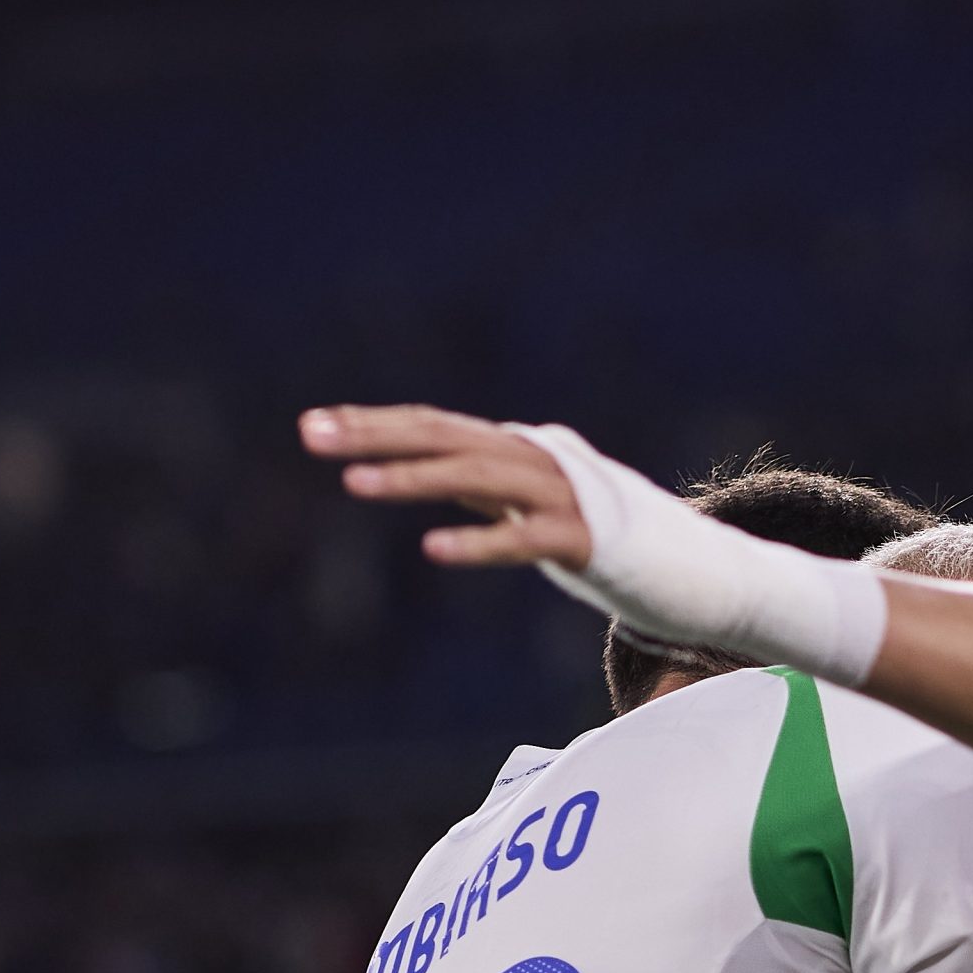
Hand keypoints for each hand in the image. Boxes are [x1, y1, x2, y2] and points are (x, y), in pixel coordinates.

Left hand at [300, 403, 592, 568]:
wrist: (660, 547)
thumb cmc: (571, 518)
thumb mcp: (509, 491)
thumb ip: (459, 473)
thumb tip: (390, 456)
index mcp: (505, 447)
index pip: (430, 424)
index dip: (372, 422)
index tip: (312, 426)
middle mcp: (525, 458)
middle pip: (442, 436)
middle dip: (375, 434)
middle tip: (313, 437)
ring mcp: (554, 494)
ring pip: (475, 476)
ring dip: (412, 476)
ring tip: (354, 483)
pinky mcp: (576, 538)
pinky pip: (521, 539)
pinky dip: (476, 543)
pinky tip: (432, 550)